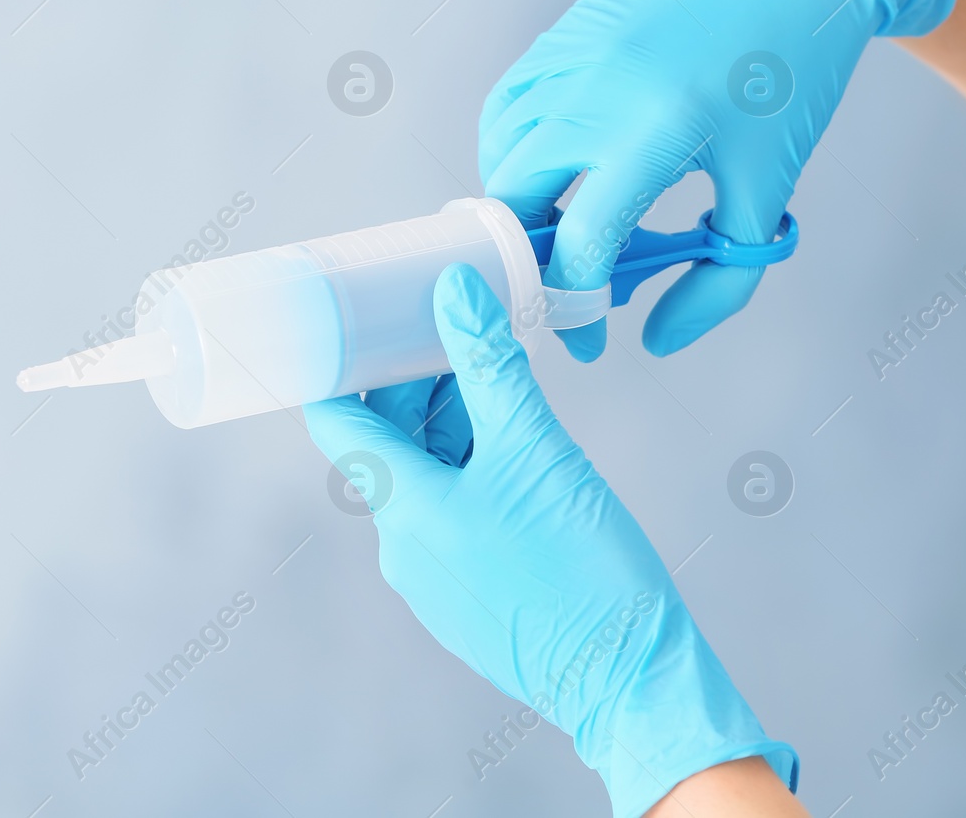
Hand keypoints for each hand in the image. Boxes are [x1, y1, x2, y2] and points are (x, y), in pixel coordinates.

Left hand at [304, 264, 795, 817]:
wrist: (627, 675)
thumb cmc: (582, 568)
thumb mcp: (537, 448)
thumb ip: (491, 365)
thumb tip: (454, 291)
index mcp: (404, 506)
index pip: (338, 421)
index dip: (342, 365)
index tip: (361, 321)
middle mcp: (403, 546)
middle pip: (388, 446)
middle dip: (417, 387)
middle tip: (459, 335)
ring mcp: (432, 579)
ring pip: (424, 480)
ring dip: (450, 427)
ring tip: (498, 386)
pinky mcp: (466, 598)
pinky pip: (450, 518)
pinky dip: (469, 472)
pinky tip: (514, 452)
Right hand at [480, 0, 956, 359]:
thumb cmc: (793, 76)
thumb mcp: (768, 192)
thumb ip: (719, 281)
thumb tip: (659, 337)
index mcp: (652, 135)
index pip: (579, 247)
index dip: (577, 310)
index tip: (591, 340)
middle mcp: (595, 92)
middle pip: (515, 202)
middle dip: (531, 260)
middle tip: (569, 285)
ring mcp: (572, 54)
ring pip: (500, 151)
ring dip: (519, 203)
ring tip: (566, 226)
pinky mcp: (566, 30)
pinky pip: (510, 103)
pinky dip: (516, 148)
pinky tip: (560, 166)